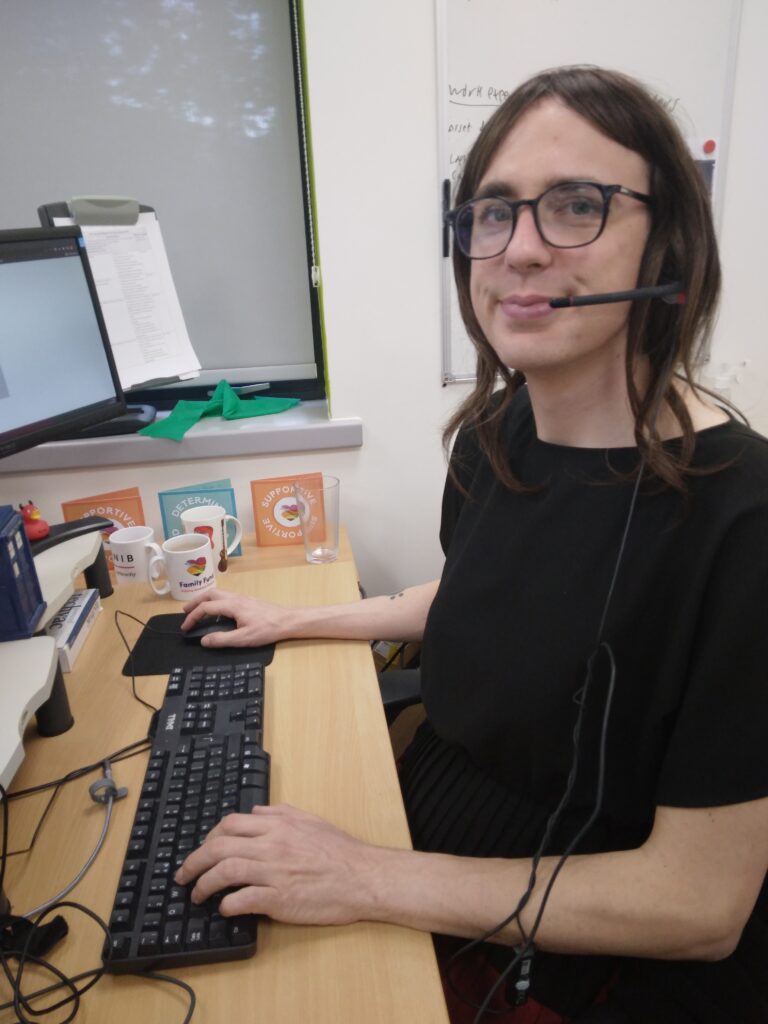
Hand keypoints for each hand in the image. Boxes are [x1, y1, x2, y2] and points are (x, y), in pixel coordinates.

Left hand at [174, 804, 384, 924]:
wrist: (362, 877)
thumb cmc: (340, 851)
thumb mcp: (310, 820)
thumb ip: (280, 814)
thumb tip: (256, 814)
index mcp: (278, 825)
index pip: (230, 825)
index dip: (209, 837)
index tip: (202, 849)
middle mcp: (272, 845)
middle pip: (218, 847)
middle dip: (193, 861)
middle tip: (182, 875)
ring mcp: (274, 872)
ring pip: (225, 872)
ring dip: (203, 884)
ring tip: (196, 894)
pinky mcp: (279, 899)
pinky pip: (243, 900)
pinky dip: (227, 905)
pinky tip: (224, 909)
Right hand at [180, 589, 293, 646]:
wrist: (287, 621)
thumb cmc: (268, 629)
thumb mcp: (243, 639)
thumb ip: (222, 640)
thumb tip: (204, 640)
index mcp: (232, 605)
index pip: (206, 607)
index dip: (192, 617)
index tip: (185, 627)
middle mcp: (236, 598)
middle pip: (209, 594)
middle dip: (195, 602)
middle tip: (185, 612)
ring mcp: (242, 597)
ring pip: (218, 593)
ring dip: (204, 599)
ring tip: (197, 609)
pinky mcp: (247, 601)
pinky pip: (225, 596)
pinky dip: (214, 601)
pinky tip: (216, 610)